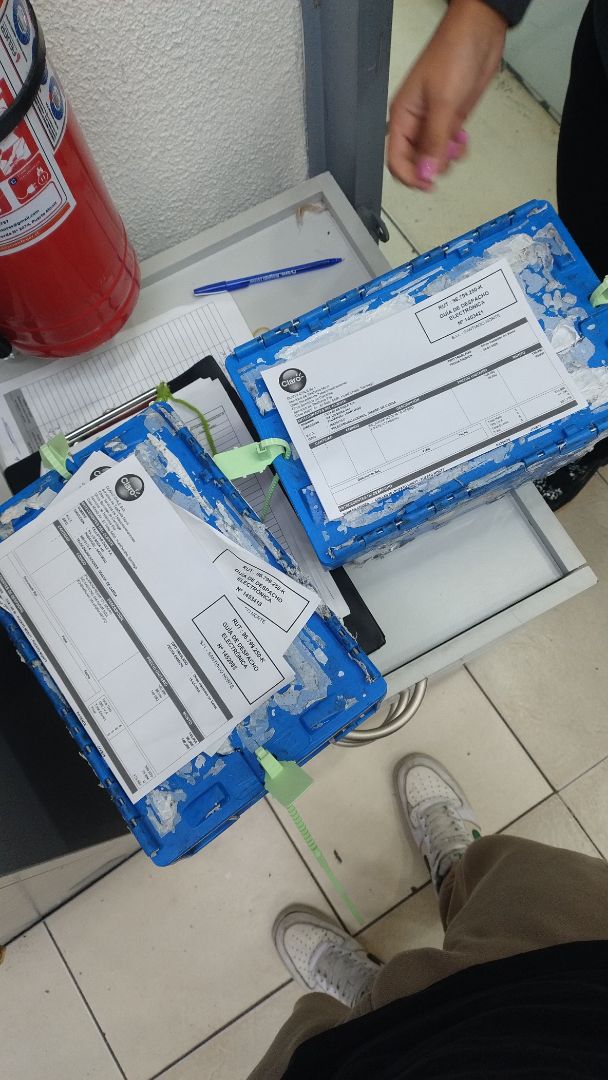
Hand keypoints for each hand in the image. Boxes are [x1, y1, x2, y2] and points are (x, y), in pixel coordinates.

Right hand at [387, 0, 507, 190]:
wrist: (480, 33)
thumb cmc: (453, 53)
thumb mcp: (443, 103)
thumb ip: (434, 142)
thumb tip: (426, 172)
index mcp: (402, 116)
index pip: (395, 160)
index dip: (410, 176)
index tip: (428, 184)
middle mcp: (415, 122)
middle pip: (414, 163)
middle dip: (431, 167)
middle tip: (446, 160)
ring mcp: (434, 122)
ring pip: (433, 158)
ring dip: (446, 160)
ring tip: (457, 145)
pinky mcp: (451, 120)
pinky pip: (449, 147)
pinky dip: (457, 150)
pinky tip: (463, 139)